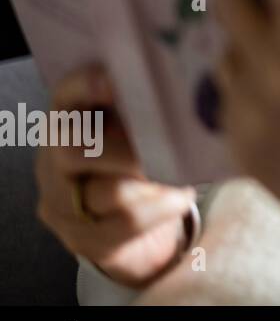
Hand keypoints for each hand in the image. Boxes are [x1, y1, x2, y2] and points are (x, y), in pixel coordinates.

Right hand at [35, 64, 196, 288]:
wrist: (132, 229)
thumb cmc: (136, 162)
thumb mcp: (135, 129)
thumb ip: (144, 106)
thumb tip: (182, 85)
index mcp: (66, 122)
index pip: (64, 95)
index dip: (84, 85)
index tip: (112, 81)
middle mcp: (52, 162)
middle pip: (77, 148)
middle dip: (134, 148)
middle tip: (173, 146)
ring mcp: (61, 205)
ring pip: (114, 191)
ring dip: (160, 182)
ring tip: (185, 174)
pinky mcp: (81, 239)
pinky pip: (128, 222)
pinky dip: (164, 207)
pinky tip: (180, 197)